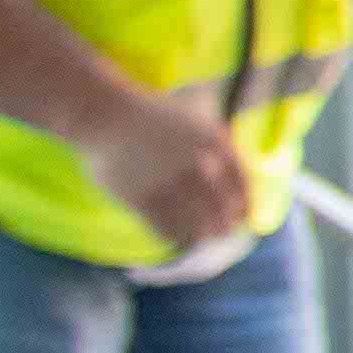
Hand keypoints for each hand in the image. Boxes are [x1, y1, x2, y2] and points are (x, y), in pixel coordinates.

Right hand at [80, 85, 258, 260]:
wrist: (107, 115)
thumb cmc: (154, 120)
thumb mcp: (197, 125)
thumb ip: (221, 153)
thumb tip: (240, 191)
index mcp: (215, 143)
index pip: (243, 185)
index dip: (246, 206)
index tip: (244, 218)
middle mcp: (197, 163)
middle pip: (223, 210)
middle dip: (225, 226)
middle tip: (222, 232)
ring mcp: (169, 180)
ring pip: (197, 225)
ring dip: (202, 235)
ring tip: (201, 236)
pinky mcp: (141, 197)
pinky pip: (167, 229)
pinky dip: (175, 236)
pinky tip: (174, 235)